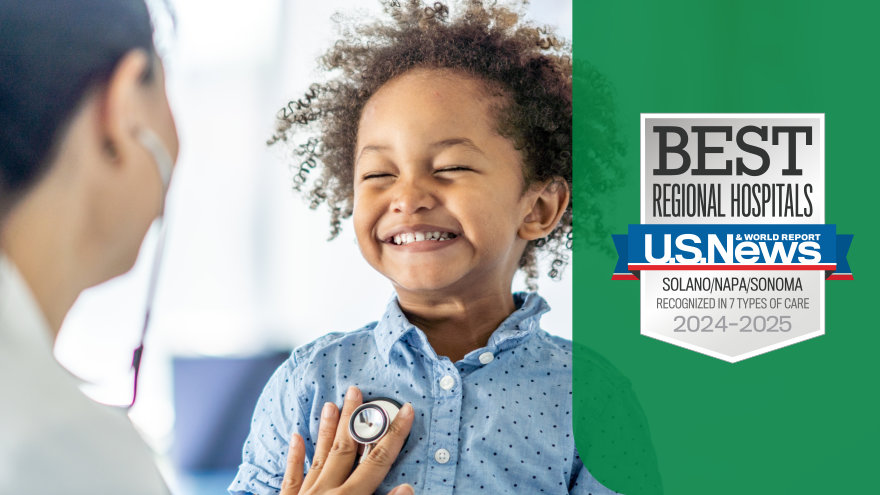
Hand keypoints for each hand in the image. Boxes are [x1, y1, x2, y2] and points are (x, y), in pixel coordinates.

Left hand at [281, 386, 414, 494]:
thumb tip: (407, 486)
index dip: (394, 436)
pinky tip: (296, 437)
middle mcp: (327, 491)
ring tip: (331, 404)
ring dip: (327, 430)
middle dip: (354, 420)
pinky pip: (291, 476)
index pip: (378, 461)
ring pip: (319, 456)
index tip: (406, 411)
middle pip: (345, 449)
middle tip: (356, 391)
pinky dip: (294, 456)